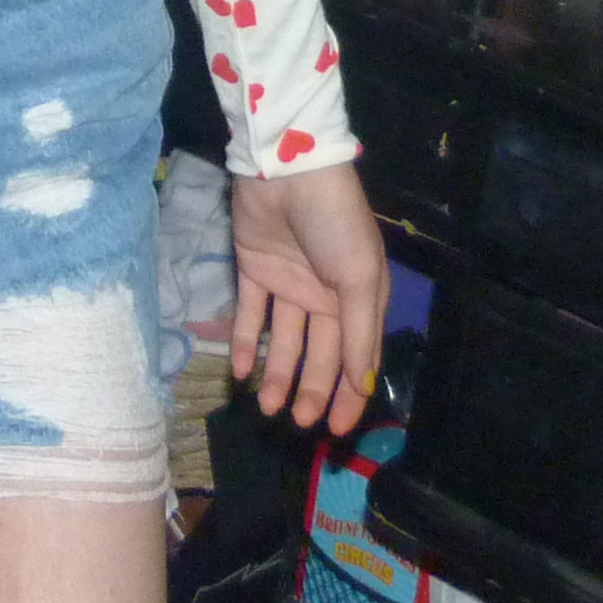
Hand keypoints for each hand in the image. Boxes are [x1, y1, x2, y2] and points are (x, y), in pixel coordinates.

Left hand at [231, 161, 386, 435]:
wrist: (289, 170)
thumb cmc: (335, 224)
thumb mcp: (360, 280)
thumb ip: (359, 336)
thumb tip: (362, 387)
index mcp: (360, 298)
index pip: (356, 357)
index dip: (349, 395)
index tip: (337, 432)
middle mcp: (326, 295)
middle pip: (319, 354)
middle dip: (311, 390)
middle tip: (298, 424)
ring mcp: (289, 283)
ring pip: (285, 341)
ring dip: (277, 375)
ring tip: (266, 408)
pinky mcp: (255, 270)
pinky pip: (250, 315)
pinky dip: (245, 343)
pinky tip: (240, 372)